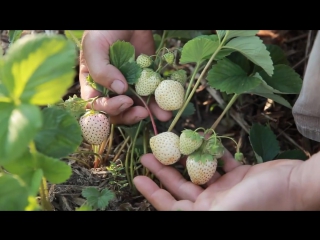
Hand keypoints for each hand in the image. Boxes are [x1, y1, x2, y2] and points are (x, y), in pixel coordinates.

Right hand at [79, 30, 171, 124]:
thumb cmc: (104, 29)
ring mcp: (129, 86)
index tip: (124, 101)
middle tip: (142, 112)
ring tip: (162, 116)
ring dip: (149, 114)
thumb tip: (119, 90)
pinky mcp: (146, 81)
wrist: (127, 18)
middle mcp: (110, 88)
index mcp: (93, 83)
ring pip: (137, 106)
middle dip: (130, 115)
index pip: (98, 105)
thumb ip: (101, 70)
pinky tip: (167, 109)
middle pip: (118, 111)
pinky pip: (152, 96)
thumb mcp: (94, 46)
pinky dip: (160, 103)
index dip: (110, 109)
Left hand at [134, 151, 305, 210]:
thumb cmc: (263, 202)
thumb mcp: (226, 211)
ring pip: (198, 171)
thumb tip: (172, 213)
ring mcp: (227, 188)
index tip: (137, 178)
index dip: (152, 193)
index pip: (171, 205)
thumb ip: (200, 212)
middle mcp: (214, 203)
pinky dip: (211, 152)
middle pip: (180, 186)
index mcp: (207, 214)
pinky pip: (220, 162)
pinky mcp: (239, 175)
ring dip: (184, 158)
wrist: (297, 186)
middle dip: (163, 171)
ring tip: (170, 142)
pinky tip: (201, 139)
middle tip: (147, 154)